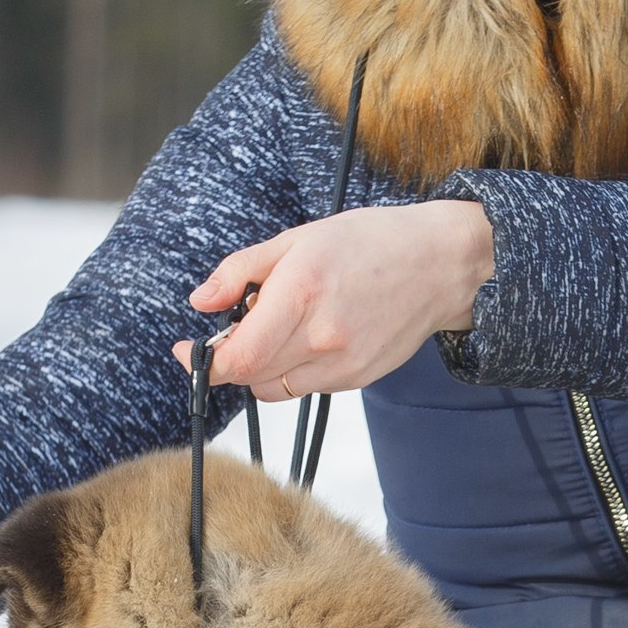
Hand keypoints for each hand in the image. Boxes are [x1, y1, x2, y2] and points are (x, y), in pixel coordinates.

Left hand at [174, 201, 493, 401]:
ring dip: (260, 365)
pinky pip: (304, 387)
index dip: (204, 362)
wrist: (439, 265)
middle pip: (250, 375)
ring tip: (280, 327)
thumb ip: (241, 271)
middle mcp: (322, 337)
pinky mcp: (357, 379)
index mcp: (301, 293)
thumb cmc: (370, 243)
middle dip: (231, 357)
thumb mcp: (297, 239)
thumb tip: (201, 302)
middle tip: (238, 325)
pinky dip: (291, 369)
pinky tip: (309, 336)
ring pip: (274, 387)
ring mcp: (342, 364)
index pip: (238, 356)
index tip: (187, 352)